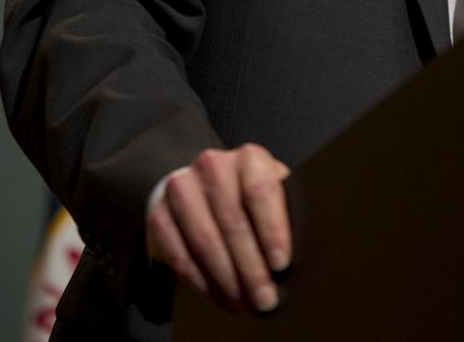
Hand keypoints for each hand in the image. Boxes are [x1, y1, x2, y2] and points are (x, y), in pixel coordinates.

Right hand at [146, 143, 291, 313]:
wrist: (201, 188)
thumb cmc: (251, 198)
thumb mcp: (274, 194)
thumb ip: (287, 213)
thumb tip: (304, 255)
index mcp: (249, 157)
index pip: (261, 191)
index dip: (272, 230)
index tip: (281, 265)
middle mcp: (213, 165)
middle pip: (233, 221)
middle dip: (251, 268)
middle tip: (264, 299)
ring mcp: (182, 187)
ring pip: (205, 240)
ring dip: (227, 279)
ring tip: (243, 305)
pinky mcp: (159, 213)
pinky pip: (180, 254)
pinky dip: (201, 281)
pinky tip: (218, 296)